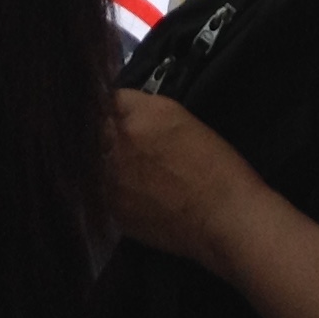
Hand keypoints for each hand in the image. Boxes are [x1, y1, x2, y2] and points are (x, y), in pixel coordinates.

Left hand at [111, 89, 267, 274]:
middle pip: (94, 130)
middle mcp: (117, 143)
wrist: (225, 218)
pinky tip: (138, 194)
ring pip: (93, 163)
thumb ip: (144, 112)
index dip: (115, 108)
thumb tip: (120, 113)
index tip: (120, 114)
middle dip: (106, 133)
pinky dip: (114, 190)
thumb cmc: (216, 165)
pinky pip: (103, 191)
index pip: (107, 99)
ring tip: (134, 171)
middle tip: (127, 144)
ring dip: (106, 162)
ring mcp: (109, 180)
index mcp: (139, 115)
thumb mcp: (180, 120)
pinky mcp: (111, 210)